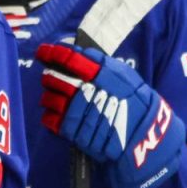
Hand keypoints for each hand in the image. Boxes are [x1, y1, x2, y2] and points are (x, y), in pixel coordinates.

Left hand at [37, 41, 186, 187]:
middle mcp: (87, 90)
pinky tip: (54, 114)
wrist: (143, 136)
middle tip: (49, 76)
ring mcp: (78, 112)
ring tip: (52, 96)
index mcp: (100, 74)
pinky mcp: (74, 132)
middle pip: (55, 77)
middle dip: (49, 76)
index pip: (69, 58)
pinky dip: (49, 115)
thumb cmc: (136, 103)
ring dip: (48, 96)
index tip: (43, 52)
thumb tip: (78, 53)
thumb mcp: (125, 75)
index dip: (53, 53)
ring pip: (49, 98)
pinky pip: (50, 120)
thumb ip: (101, 64)